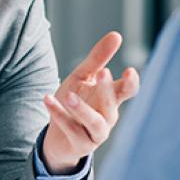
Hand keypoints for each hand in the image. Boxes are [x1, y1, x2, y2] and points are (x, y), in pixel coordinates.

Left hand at [42, 31, 139, 171]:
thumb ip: (98, 58)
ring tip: (69, 95)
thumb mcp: (83, 77)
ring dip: (83, 109)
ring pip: (95, 123)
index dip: (131, 82)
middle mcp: (108, 116)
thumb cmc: (74, 101)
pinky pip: (71, 129)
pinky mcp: (81, 145)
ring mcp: (96, 133)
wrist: (57, 135)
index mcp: (111, 98)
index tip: (129, 71)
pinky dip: (59, 114)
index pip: (127, 90)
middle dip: (107, 89)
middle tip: (103, 72)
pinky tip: (48, 99)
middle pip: (111, 103)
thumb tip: (117, 35)